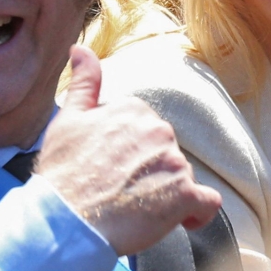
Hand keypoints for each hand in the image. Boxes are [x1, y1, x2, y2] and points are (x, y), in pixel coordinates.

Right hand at [36, 45, 221, 255]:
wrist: (64, 222)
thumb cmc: (62, 175)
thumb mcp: (67, 120)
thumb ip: (84, 82)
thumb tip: (81, 49)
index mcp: (134, 109)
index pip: (146, 131)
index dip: (130, 153)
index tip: (111, 169)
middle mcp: (159, 130)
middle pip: (166, 153)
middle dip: (149, 172)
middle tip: (120, 192)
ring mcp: (174, 162)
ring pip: (181, 177)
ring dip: (165, 193)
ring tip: (135, 210)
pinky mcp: (184, 195)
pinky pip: (207, 202)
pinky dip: (197, 212)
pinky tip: (179, 219)